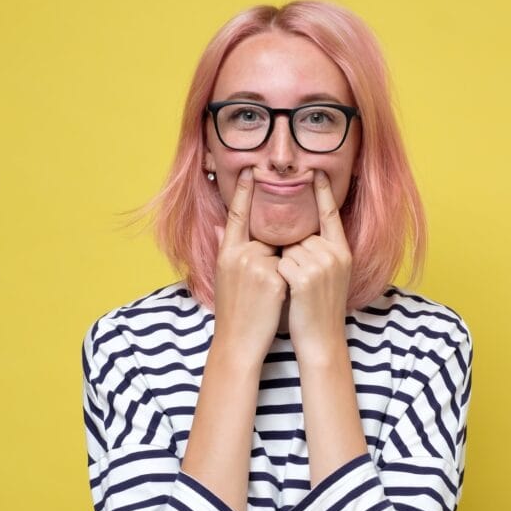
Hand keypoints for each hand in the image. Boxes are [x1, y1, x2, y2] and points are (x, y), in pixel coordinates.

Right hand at [213, 167, 286, 361]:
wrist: (238, 341)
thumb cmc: (234, 311)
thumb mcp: (224, 276)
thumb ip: (226, 248)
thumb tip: (221, 225)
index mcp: (227, 252)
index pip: (236, 215)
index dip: (244, 192)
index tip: (252, 169)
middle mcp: (239, 254)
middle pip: (267, 237)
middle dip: (272, 254)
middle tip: (260, 281)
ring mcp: (256, 265)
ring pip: (281, 252)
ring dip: (282, 269)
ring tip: (267, 295)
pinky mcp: (273, 278)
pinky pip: (290, 267)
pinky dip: (289, 280)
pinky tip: (275, 299)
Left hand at [277, 170, 352, 359]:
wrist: (321, 339)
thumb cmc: (318, 308)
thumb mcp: (327, 276)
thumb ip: (318, 251)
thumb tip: (299, 233)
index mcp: (342, 251)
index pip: (331, 214)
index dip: (323, 193)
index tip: (315, 171)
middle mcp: (335, 254)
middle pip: (300, 234)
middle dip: (292, 252)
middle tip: (302, 280)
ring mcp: (321, 265)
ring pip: (288, 248)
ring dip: (284, 265)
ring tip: (296, 288)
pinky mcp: (305, 277)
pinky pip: (281, 262)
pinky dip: (278, 275)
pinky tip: (290, 291)